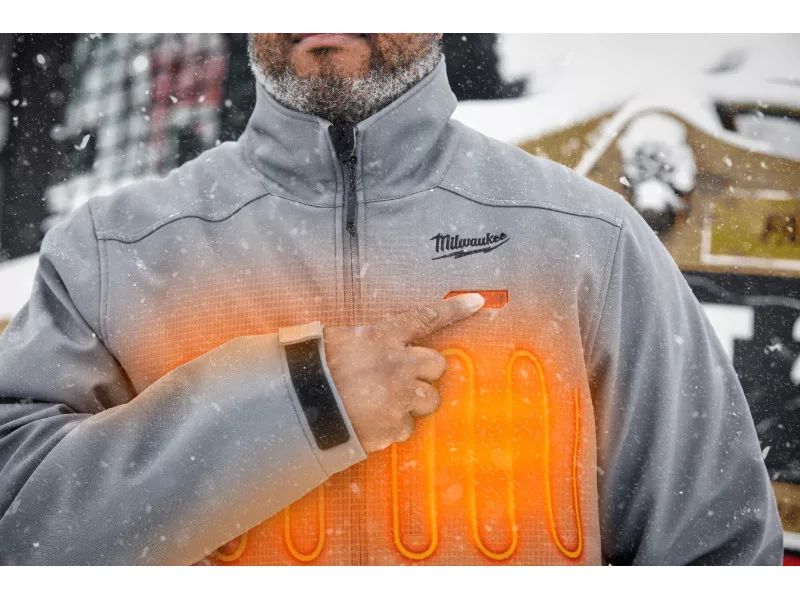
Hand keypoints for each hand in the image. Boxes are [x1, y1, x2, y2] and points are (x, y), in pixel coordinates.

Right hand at [323, 293, 484, 452]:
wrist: (299, 407)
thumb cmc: (310, 368)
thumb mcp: (335, 340)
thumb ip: (363, 339)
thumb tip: (366, 342)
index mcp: (383, 336)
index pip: (426, 318)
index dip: (455, 309)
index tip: (478, 302)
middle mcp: (399, 364)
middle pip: (436, 365)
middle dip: (424, 372)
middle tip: (400, 377)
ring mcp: (400, 396)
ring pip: (430, 399)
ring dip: (414, 400)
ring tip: (385, 403)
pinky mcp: (394, 425)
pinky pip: (407, 427)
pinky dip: (393, 426)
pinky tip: (371, 422)